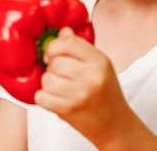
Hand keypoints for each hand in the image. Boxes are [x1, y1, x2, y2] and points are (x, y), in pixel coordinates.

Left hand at [34, 27, 127, 146]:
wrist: (115, 124)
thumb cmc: (106, 94)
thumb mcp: (100, 66)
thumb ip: (80, 48)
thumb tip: (64, 31)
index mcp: (100, 62)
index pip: (69, 43)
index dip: (55, 46)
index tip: (53, 53)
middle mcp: (91, 77)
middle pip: (55, 62)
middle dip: (52, 67)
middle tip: (59, 74)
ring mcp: (80, 94)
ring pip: (46, 79)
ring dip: (48, 83)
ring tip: (60, 88)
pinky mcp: (69, 110)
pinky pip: (41, 97)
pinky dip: (44, 98)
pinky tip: (55, 98)